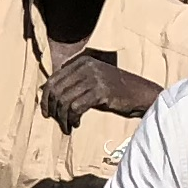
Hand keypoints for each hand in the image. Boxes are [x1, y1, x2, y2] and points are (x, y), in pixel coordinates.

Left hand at [40, 52, 155, 127]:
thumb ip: (73, 82)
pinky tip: (76, 123)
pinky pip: (76, 107)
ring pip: (65, 100)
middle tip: (56, 121)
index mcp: (82, 62)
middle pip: (56, 89)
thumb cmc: (115, 91)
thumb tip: (47, 93)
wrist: (140, 94)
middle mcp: (86, 66)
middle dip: (52, 108)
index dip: (46, 98)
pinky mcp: (100, 91)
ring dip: (63, 117)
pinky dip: (73, 118)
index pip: (54, 79)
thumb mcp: (93, 80)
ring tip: (67, 126)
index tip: (46, 111)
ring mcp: (94, 77)